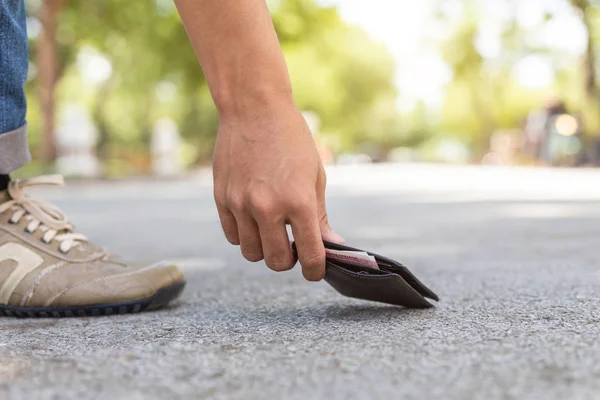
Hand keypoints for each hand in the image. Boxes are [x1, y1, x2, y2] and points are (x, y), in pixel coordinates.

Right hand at [213, 99, 343, 280]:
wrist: (254, 107)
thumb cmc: (292, 139)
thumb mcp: (315, 175)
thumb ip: (320, 215)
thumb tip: (331, 245)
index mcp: (298, 201)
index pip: (310, 255)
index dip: (315, 270)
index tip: (315, 271)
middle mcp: (268, 207)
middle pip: (276, 262)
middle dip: (288, 260)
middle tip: (293, 246)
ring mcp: (240, 204)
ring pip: (251, 253)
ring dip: (264, 249)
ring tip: (272, 230)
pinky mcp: (222, 198)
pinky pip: (232, 235)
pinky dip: (245, 235)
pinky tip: (254, 219)